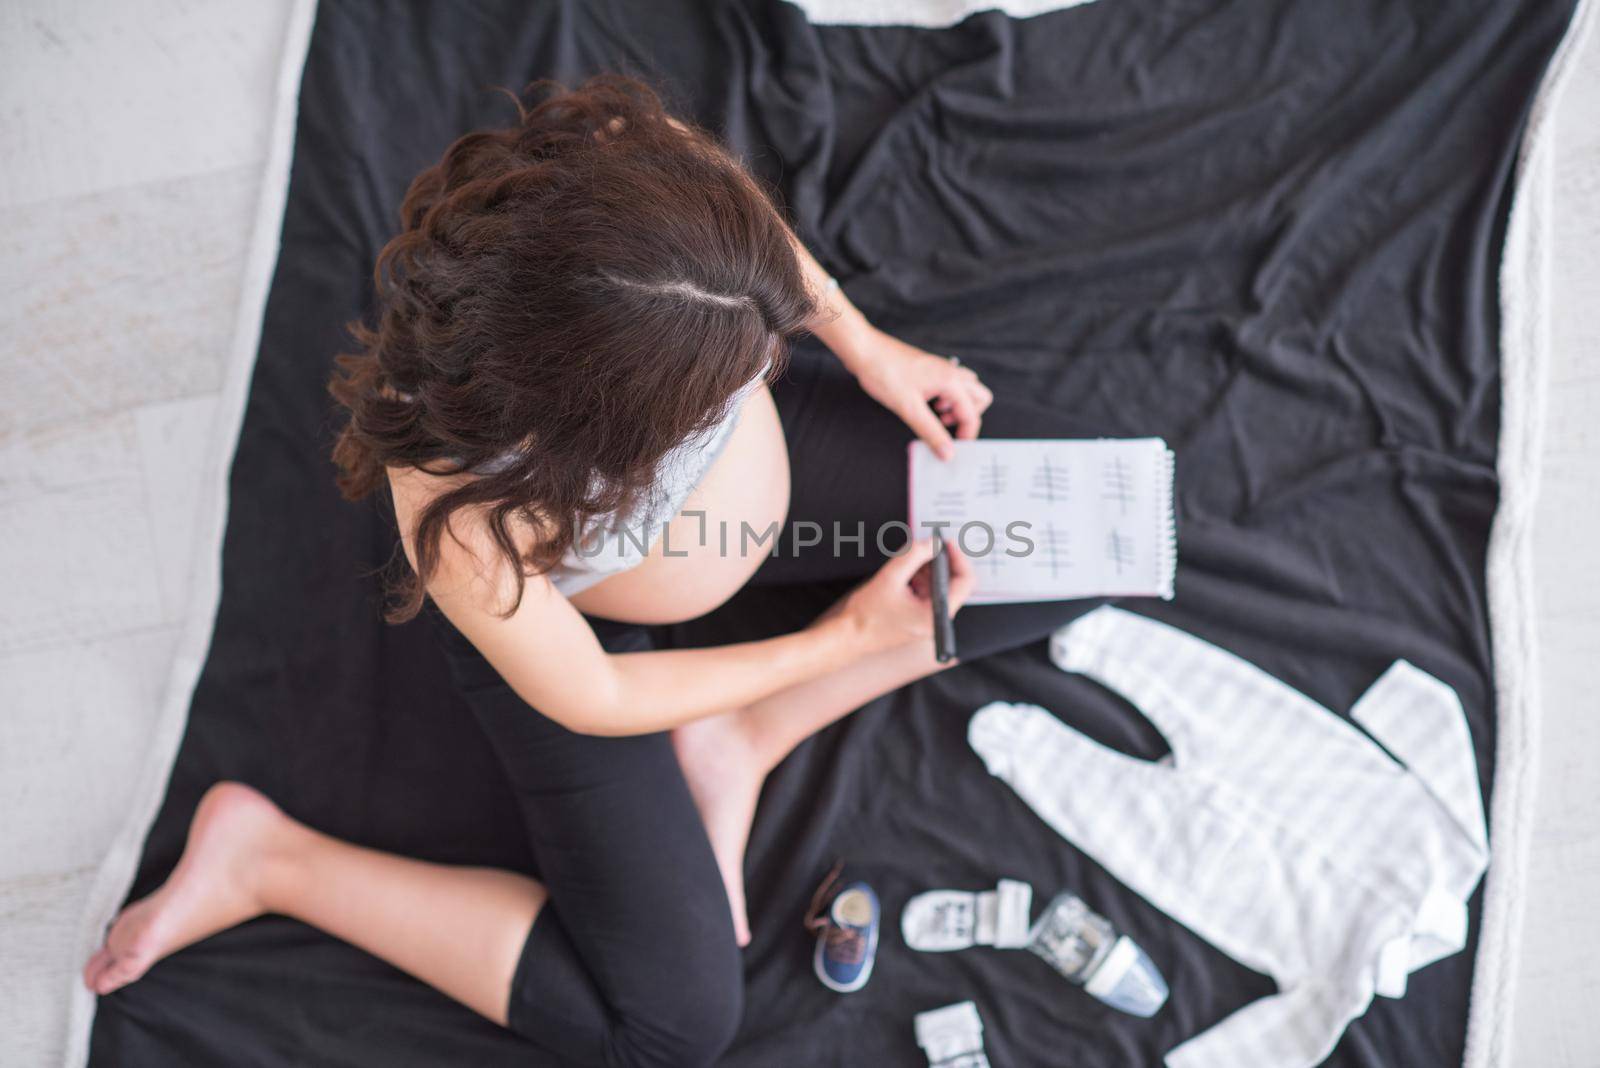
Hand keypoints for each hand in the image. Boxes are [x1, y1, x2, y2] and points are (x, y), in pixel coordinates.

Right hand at [818, 538, 976, 655]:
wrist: (847, 638)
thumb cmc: (866, 616)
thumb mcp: (890, 578)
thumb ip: (913, 556)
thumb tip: (932, 543)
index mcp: (935, 615)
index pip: (964, 582)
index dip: (957, 558)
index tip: (945, 542)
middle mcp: (936, 620)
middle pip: (952, 583)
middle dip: (940, 561)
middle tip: (925, 544)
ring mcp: (926, 619)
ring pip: (938, 585)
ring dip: (927, 568)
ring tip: (909, 558)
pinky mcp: (916, 616)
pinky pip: (925, 592)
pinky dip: (918, 577)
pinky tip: (903, 571)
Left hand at [838, 327, 993, 460]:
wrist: (865, 350)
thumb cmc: (884, 372)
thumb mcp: (909, 409)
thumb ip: (931, 432)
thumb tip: (947, 452)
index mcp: (950, 381)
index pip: (972, 414)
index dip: (967, 435)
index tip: (955, 450)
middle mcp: (950, 372)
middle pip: (979, 398)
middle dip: (968, 417)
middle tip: (950, 429)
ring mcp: (941, 369)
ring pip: (966, 389)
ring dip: (958, 406)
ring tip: (938, 416)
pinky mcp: (930, 369)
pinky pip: (950, 385)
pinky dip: (946, 398)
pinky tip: (928, 404)